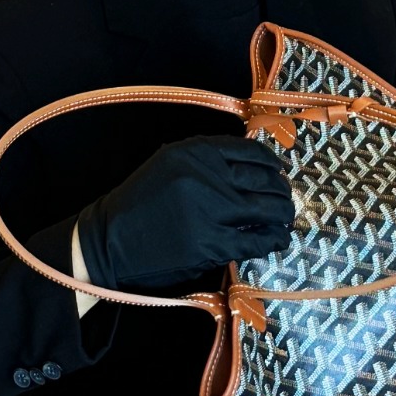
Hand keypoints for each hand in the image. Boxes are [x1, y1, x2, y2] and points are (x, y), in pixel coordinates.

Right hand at [75, 136, 293, 290]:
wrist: (110, 240)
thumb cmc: (140, 203)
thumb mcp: (169, 164)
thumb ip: (207, 161)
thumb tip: (252, 166)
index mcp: (195, 151)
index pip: (249, 152)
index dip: (270, 163)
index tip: (278, 171)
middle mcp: (206, 175)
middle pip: (264, 180)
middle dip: (281, 191)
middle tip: (285, 199)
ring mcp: (210, 210)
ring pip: (266, 209)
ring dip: (283, 214)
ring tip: (285, 218)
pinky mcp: (211, 243)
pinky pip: (256, 240)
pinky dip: (274, 240)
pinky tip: (279, 239)